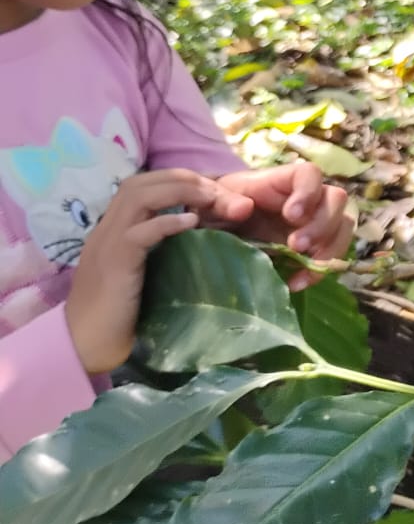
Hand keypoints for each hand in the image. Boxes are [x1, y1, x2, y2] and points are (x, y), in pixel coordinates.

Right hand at [65, 170, 255, 373]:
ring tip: (211, 199)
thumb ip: (166, 249)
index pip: (145, 185)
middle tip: (220, 191)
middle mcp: (108, 228)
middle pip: (142, 182)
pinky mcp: (114, 264)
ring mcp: (108, 243)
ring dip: (180, 191)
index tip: (217, 186)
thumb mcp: (146, 272)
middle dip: (184, 179)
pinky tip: (192, 223)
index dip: (182, 179)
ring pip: (138, 196)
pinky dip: (167, 222)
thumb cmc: (120, 313)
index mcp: (115, 228)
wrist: (83, 344)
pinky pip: (138, 233)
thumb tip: (206, 232)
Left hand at [215, 163, 354, 290]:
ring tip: (301, 269)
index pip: (310, 174)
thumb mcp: (211, 201)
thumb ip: (223, 200)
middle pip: (336, 200)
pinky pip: (332, 254)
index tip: (292, 216)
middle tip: (296, 246)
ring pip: (343, 226)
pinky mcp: (314, 245)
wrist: (217, 231)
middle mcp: (307, 198)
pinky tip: (296, 282)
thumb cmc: (216, 208)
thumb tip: (244, 208)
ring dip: (329, 248)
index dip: (308, 193)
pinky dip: (319, 271)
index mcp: (283, 181)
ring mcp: (314, 221)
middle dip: (322, 225)